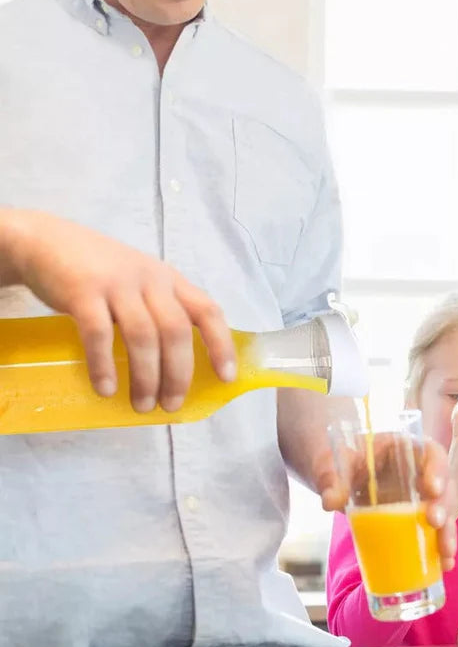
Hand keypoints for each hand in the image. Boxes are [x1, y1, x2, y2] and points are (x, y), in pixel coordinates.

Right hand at [1, 209, 235, 411]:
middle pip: (176, 330)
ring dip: (146, 376)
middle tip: (172, 405)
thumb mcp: (139, 282)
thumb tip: (175, 369)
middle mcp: (150, 279)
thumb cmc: (98, 272)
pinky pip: (99, 334)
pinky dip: (104, 365)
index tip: (226, 377)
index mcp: (169, 280)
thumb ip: (158, 311)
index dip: (221, 345)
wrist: (43, 240)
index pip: (207, 311)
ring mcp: (117, 283)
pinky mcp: (83, 291)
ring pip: (143, 335)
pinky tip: (106, 389)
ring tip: (143, 405)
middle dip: (178, 373)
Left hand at [316, 432, 457, 570]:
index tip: (433, 488)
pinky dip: (440, 547)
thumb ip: (330, 477)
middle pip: (443, 483)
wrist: (335, 475)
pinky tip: (443, 565)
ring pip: (444, 509)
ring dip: (447, 531)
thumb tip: (331, 500)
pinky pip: (434, 530)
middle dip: (443, 504)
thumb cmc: (337, 462)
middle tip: (435, 522)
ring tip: (445, 554)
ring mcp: (419, 495)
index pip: (430, 452)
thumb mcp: (330, 464)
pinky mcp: (416, 516)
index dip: (437, 468)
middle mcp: (418, 470)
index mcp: (402, 449)